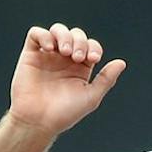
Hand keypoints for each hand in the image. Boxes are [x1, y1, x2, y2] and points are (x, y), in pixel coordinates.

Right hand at [9, 23, 125, 136]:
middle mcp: (63, 60)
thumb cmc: (63, 114)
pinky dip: (44, 35)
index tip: (93, 59)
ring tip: (64, 51)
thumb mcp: (91, 97)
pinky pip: (35, 34)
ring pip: (57, 30)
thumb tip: (121, 63)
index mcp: (79, 67)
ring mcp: (46, 56)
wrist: (38, 121)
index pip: (90, 45)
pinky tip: (49, 48)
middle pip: (75, 34)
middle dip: (80, 41)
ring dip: (64, 35)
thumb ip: (106, 79)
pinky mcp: (30, 56)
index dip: (93, 47)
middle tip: (77, 57)